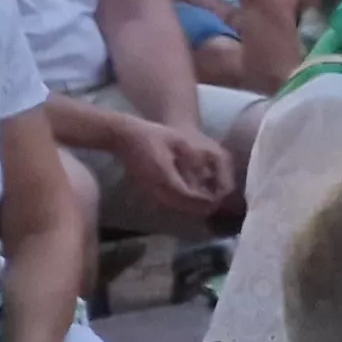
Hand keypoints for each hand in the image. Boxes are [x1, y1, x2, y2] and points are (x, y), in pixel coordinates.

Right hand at [115, 116, 236, 213]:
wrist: (123, 137)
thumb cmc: (151, 134)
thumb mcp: (178, 141)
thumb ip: (193, 157)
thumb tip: (206, 173)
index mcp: (164, 175)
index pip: (188, 196)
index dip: (204, 200)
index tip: (219, 198)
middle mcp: (155, 187)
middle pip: (182, 206)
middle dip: (201, 207)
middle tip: (217, 202)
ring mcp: (149, 190)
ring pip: (174, 206)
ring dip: (191, 207)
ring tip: (208, 201)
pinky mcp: (146, 190)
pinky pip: (167, 202)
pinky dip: (181, 203)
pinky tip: (192, 196)